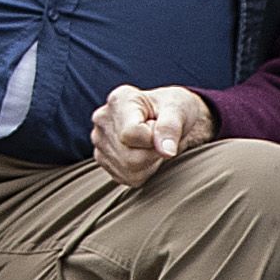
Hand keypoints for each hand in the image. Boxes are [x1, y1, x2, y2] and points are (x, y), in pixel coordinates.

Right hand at [90, 84, 214, 188]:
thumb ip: (171, 128)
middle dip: (153, 152)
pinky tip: (146, 154)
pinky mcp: (103, 160)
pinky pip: (128, 179)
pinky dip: (144, 171)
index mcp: (119, 100)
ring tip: (153, 144)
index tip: (161, 127)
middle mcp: (103, 120)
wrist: (169, 118)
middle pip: (129, 156)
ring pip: (128, 170)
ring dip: (150, 162)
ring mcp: (100, 141)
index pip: (131, 134)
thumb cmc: (174, 109)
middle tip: (159, 138)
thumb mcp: (179, 110)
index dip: (153, 138)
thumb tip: (166, 151)